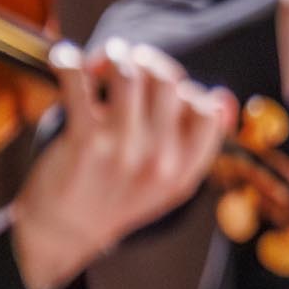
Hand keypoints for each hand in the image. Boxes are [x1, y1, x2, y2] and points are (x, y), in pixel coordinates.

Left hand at [8, 39, 237, 288]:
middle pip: (168, 80)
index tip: (162, 95)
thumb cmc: (115, 197)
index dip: (185, 91)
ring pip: (130, 71)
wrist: (64, 232)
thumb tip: (224, 96)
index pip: (207, 108)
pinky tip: (64, 61)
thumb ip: (198, 143)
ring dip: (114, 56)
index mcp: (184, 170)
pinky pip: (78, 79)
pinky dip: (68, 61)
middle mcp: (160, 159)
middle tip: (130, 65)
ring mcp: (124, 148)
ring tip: (104, 61)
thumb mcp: (168, 182)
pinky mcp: (84, 140)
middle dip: (148, 63)